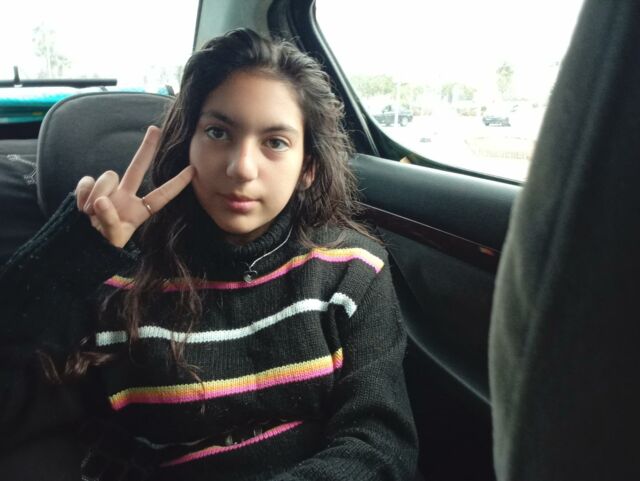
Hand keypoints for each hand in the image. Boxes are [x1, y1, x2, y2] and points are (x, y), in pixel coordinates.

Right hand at [74, 126, 193, 247]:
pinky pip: (87, 181)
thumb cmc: (103, 244)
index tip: (193, 170)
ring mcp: (108, 191)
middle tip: (156, 129)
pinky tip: (82, 208)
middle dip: (147, 147)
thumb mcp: (112, 238)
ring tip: (92, 214)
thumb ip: (109, 221)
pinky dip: (83, 194)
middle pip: (138, 167)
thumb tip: (101, 201)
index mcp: (140, 211)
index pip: (162, 195)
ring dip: (98, 194)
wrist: (82, 243)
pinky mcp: (90, 188)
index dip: (177, 183)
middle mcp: (126, 196)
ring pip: (107, 176)